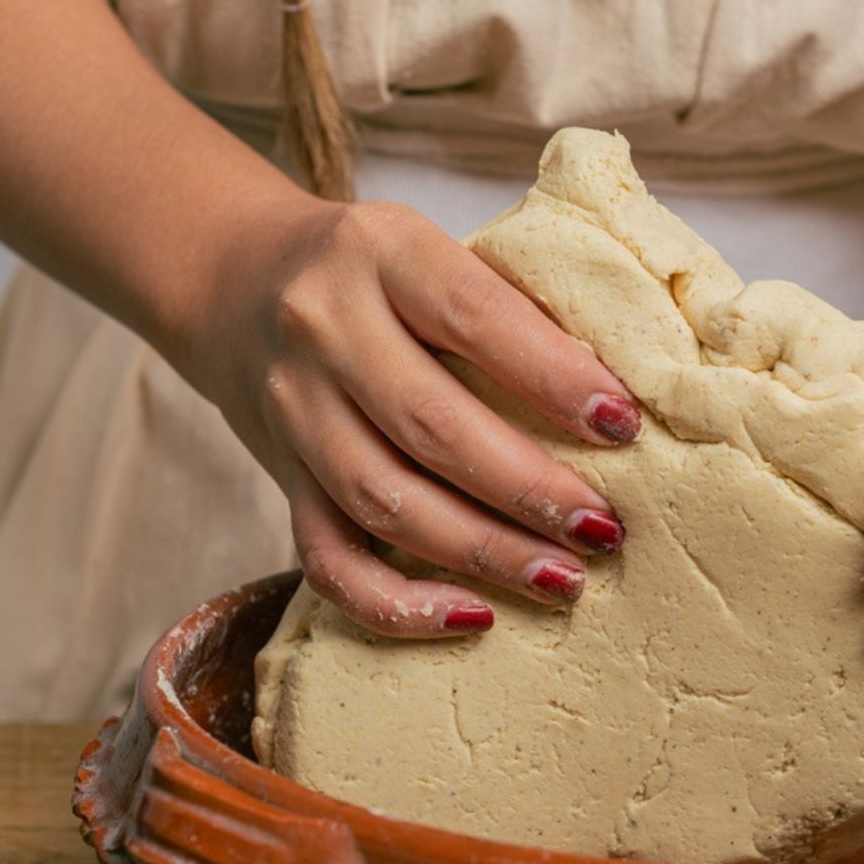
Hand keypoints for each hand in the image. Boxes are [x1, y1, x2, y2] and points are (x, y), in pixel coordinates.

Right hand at [193, 198, 640, 636]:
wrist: (236, 278)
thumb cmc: (374, 271)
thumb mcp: (431, 248)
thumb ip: (509, 302)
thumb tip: (628, 388)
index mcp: (381, 253)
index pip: (473, 318)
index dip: (552, 377)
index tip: (623, 426)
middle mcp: (325, 329)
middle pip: (431, 426)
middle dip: (529, 488)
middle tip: (605, 528)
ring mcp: (294, 411)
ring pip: (387, 501)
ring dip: (484, 551)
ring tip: (565, 577)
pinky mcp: (280, 479)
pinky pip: (329, 560)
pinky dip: (398, 604)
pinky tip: (473, 615)